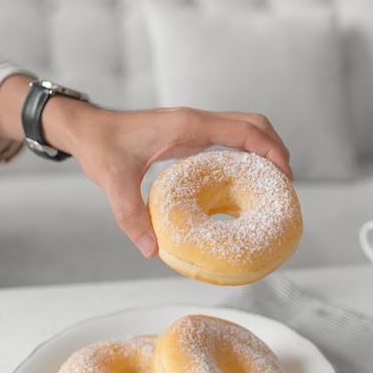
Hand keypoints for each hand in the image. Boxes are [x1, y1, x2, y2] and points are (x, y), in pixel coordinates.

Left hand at [47, 103, 292, 256]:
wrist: (86, 128)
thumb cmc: (100, 147)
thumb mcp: (114, 182)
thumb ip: (131, 216)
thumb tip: (152, 251)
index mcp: (187, 125)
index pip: (243, 131)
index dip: (270, 150)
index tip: (286, 175)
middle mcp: (195, 121)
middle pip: (252, 124)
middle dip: (276, 147)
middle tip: (286, 182)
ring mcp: (193, 126)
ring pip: (242, 129)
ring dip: (263, 149)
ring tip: (273, 183)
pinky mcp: (187, 135)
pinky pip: (226, 140)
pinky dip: (244, 154)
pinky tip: (243, 180)